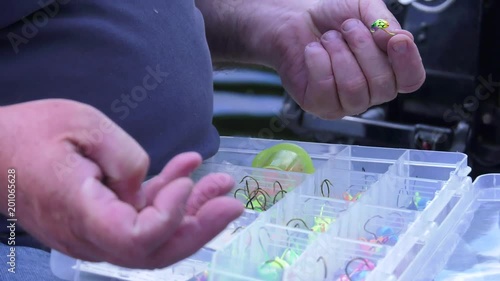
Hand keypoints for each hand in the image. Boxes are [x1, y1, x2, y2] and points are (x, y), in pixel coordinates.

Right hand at [0, 99, 242, 268]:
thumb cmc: (32, 133)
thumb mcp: (83, 125)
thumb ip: (126, 158)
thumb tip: (155, 189)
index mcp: (82, 213)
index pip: (137, 240)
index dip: (170, 218)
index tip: (185, 182)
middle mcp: (90, 235)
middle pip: (155, 251)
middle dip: (200, 228)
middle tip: (232, 202)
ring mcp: (96, 233)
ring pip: (154, 238)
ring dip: (192, 212)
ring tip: (221, 184)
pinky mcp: (101, 221)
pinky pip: (140, 219)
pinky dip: (167, 199)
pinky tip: (188, 169)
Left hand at [242, 0, 425, 118]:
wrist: (296, 21)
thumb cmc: (332, 19)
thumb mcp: (365, 8)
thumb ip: (385, 22)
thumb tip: (398, 38)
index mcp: (390, 70)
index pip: (411, 80)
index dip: (407, 62)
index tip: (396, 40)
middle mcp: (371, 92)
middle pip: (382, 84)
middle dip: (362, 47)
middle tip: (347, 27)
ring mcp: (346, 103)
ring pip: (354, 87)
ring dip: (339, 53)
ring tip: (329, 38)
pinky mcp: (320, 105)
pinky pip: (325, 89)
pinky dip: (318, 61)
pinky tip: (314, 51)